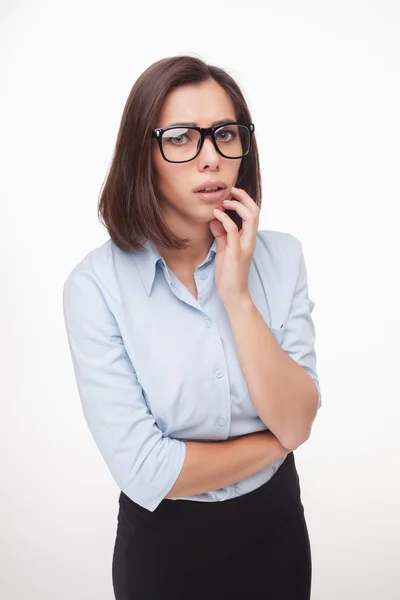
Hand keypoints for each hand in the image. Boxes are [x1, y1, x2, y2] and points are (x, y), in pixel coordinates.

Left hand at [208, 186, 259, 306]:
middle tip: (231, 190)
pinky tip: (215, 214)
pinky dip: (224, 219)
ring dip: (237, 205)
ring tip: (224, 201)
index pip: (252, 213)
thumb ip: (221, 233)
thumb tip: (215, 218)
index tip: (231, 194)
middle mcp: (250, 240)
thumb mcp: (223, 249)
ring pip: (250, 218)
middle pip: (255, 211)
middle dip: (244, 197)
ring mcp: (245, 245)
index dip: (244, 201)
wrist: (233, 293)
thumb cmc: (228, 273)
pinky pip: (233, 230)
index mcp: (248, 238)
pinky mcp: (236, 252)